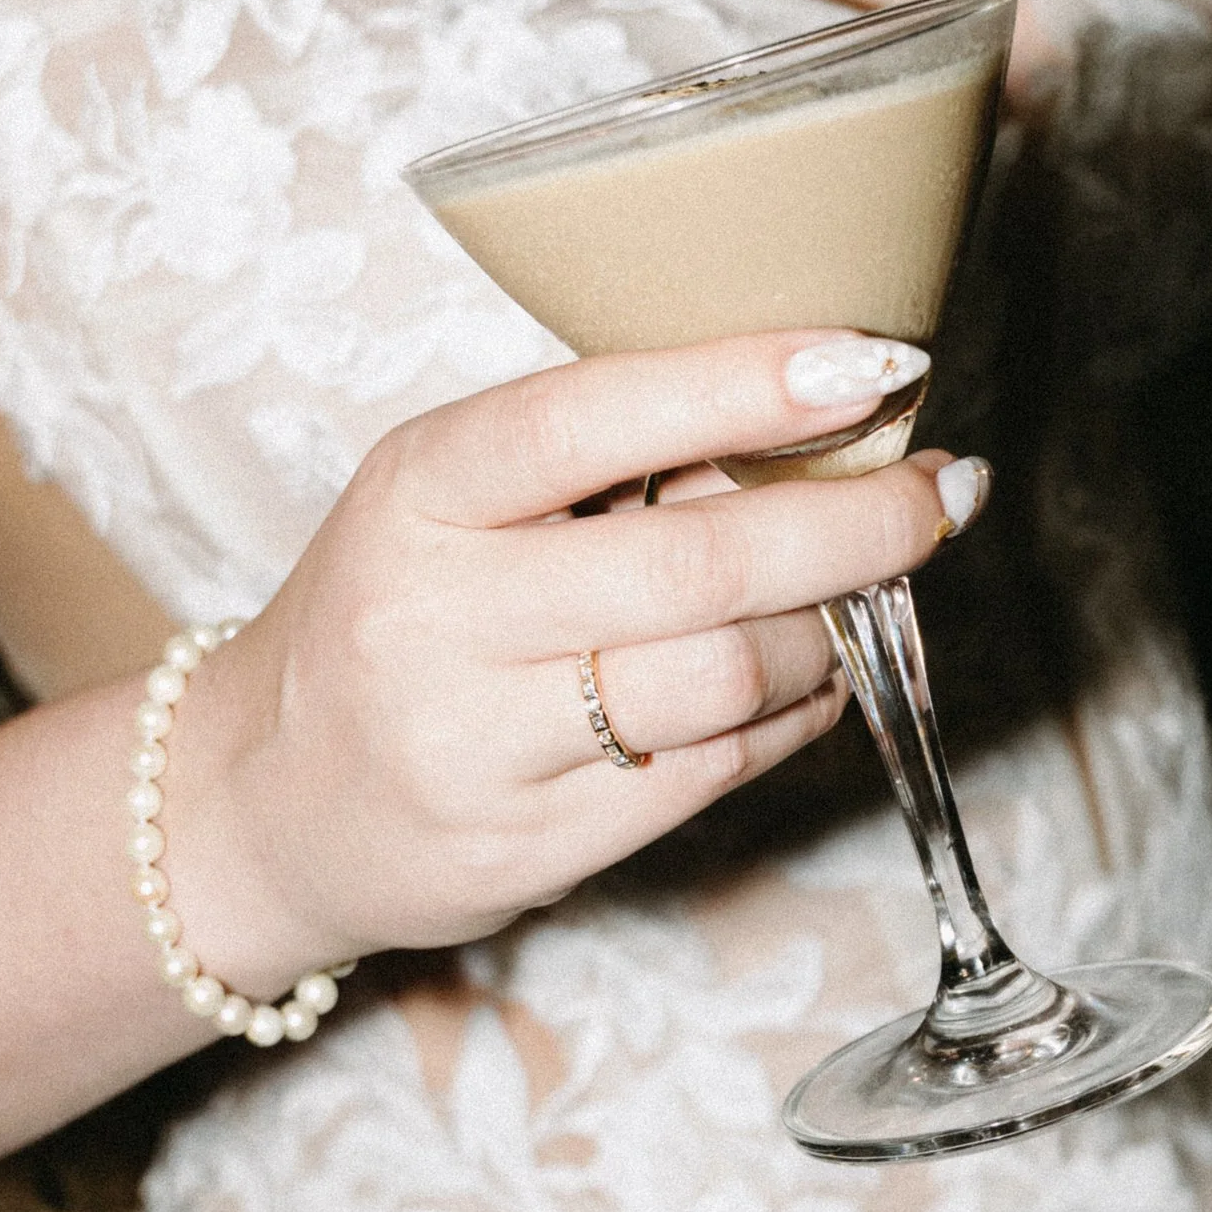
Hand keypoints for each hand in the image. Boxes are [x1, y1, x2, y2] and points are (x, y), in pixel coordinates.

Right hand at [157, 332, 986, 994]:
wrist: (268, 804)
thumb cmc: (393, 618)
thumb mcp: (446, 503)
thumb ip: (596, 465)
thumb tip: (813, 423)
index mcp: (416, 494)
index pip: (592, 418)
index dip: (746, 385)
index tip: (873, 363)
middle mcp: (436, 619)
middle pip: (694, 568)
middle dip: (852, 528)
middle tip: (943, 495)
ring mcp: (480, 748)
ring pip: (721, 682)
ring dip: (830, 635)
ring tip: (867, 598)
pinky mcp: (530, 848)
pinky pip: (712, 774)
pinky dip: (794, 718)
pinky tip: (816, 679)